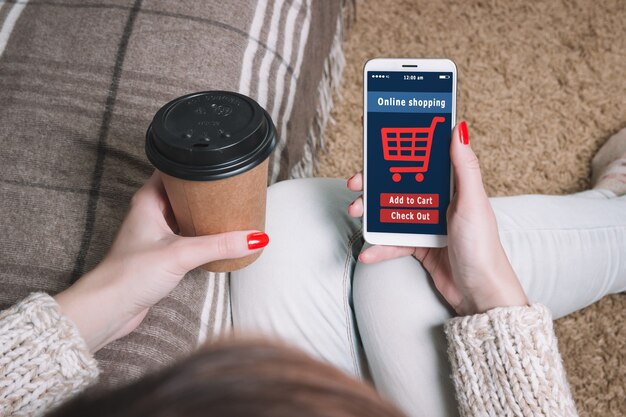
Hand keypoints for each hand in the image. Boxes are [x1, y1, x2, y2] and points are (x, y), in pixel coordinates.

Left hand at [54, 172, 267, 351]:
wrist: (110, 307)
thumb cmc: (130, 275)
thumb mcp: (181, 254)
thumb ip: (219, 245)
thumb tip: (254, 238)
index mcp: (149, 199)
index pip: (175, 169)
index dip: (197, 164)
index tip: (221, 164)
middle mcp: (151, 212)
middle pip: (184, 191)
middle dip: (208, 190)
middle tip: (234, 186)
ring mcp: (156, 232)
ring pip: (186, 213)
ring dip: (205, 212)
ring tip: (232, 208)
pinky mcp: (161, 252)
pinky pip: (187, 233)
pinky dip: (202, 232)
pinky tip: (218, 236)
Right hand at [348, 121, 527, 315]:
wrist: (480, 293)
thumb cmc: (483, 246)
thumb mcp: (472, 203)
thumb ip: (464, 167)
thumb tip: (458, 128)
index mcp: (451, 186)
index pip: (420, 160)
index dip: (397, 151)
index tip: (374, 145)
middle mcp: (437, 202)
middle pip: (398, 185)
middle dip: (373, 183)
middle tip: (355, 184)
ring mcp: (426, 224)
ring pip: (390, 212)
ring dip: (370, 214)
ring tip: (355, 214)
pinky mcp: (419, 247)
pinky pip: (392, 243)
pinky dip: (379, 248)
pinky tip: (367, 253)